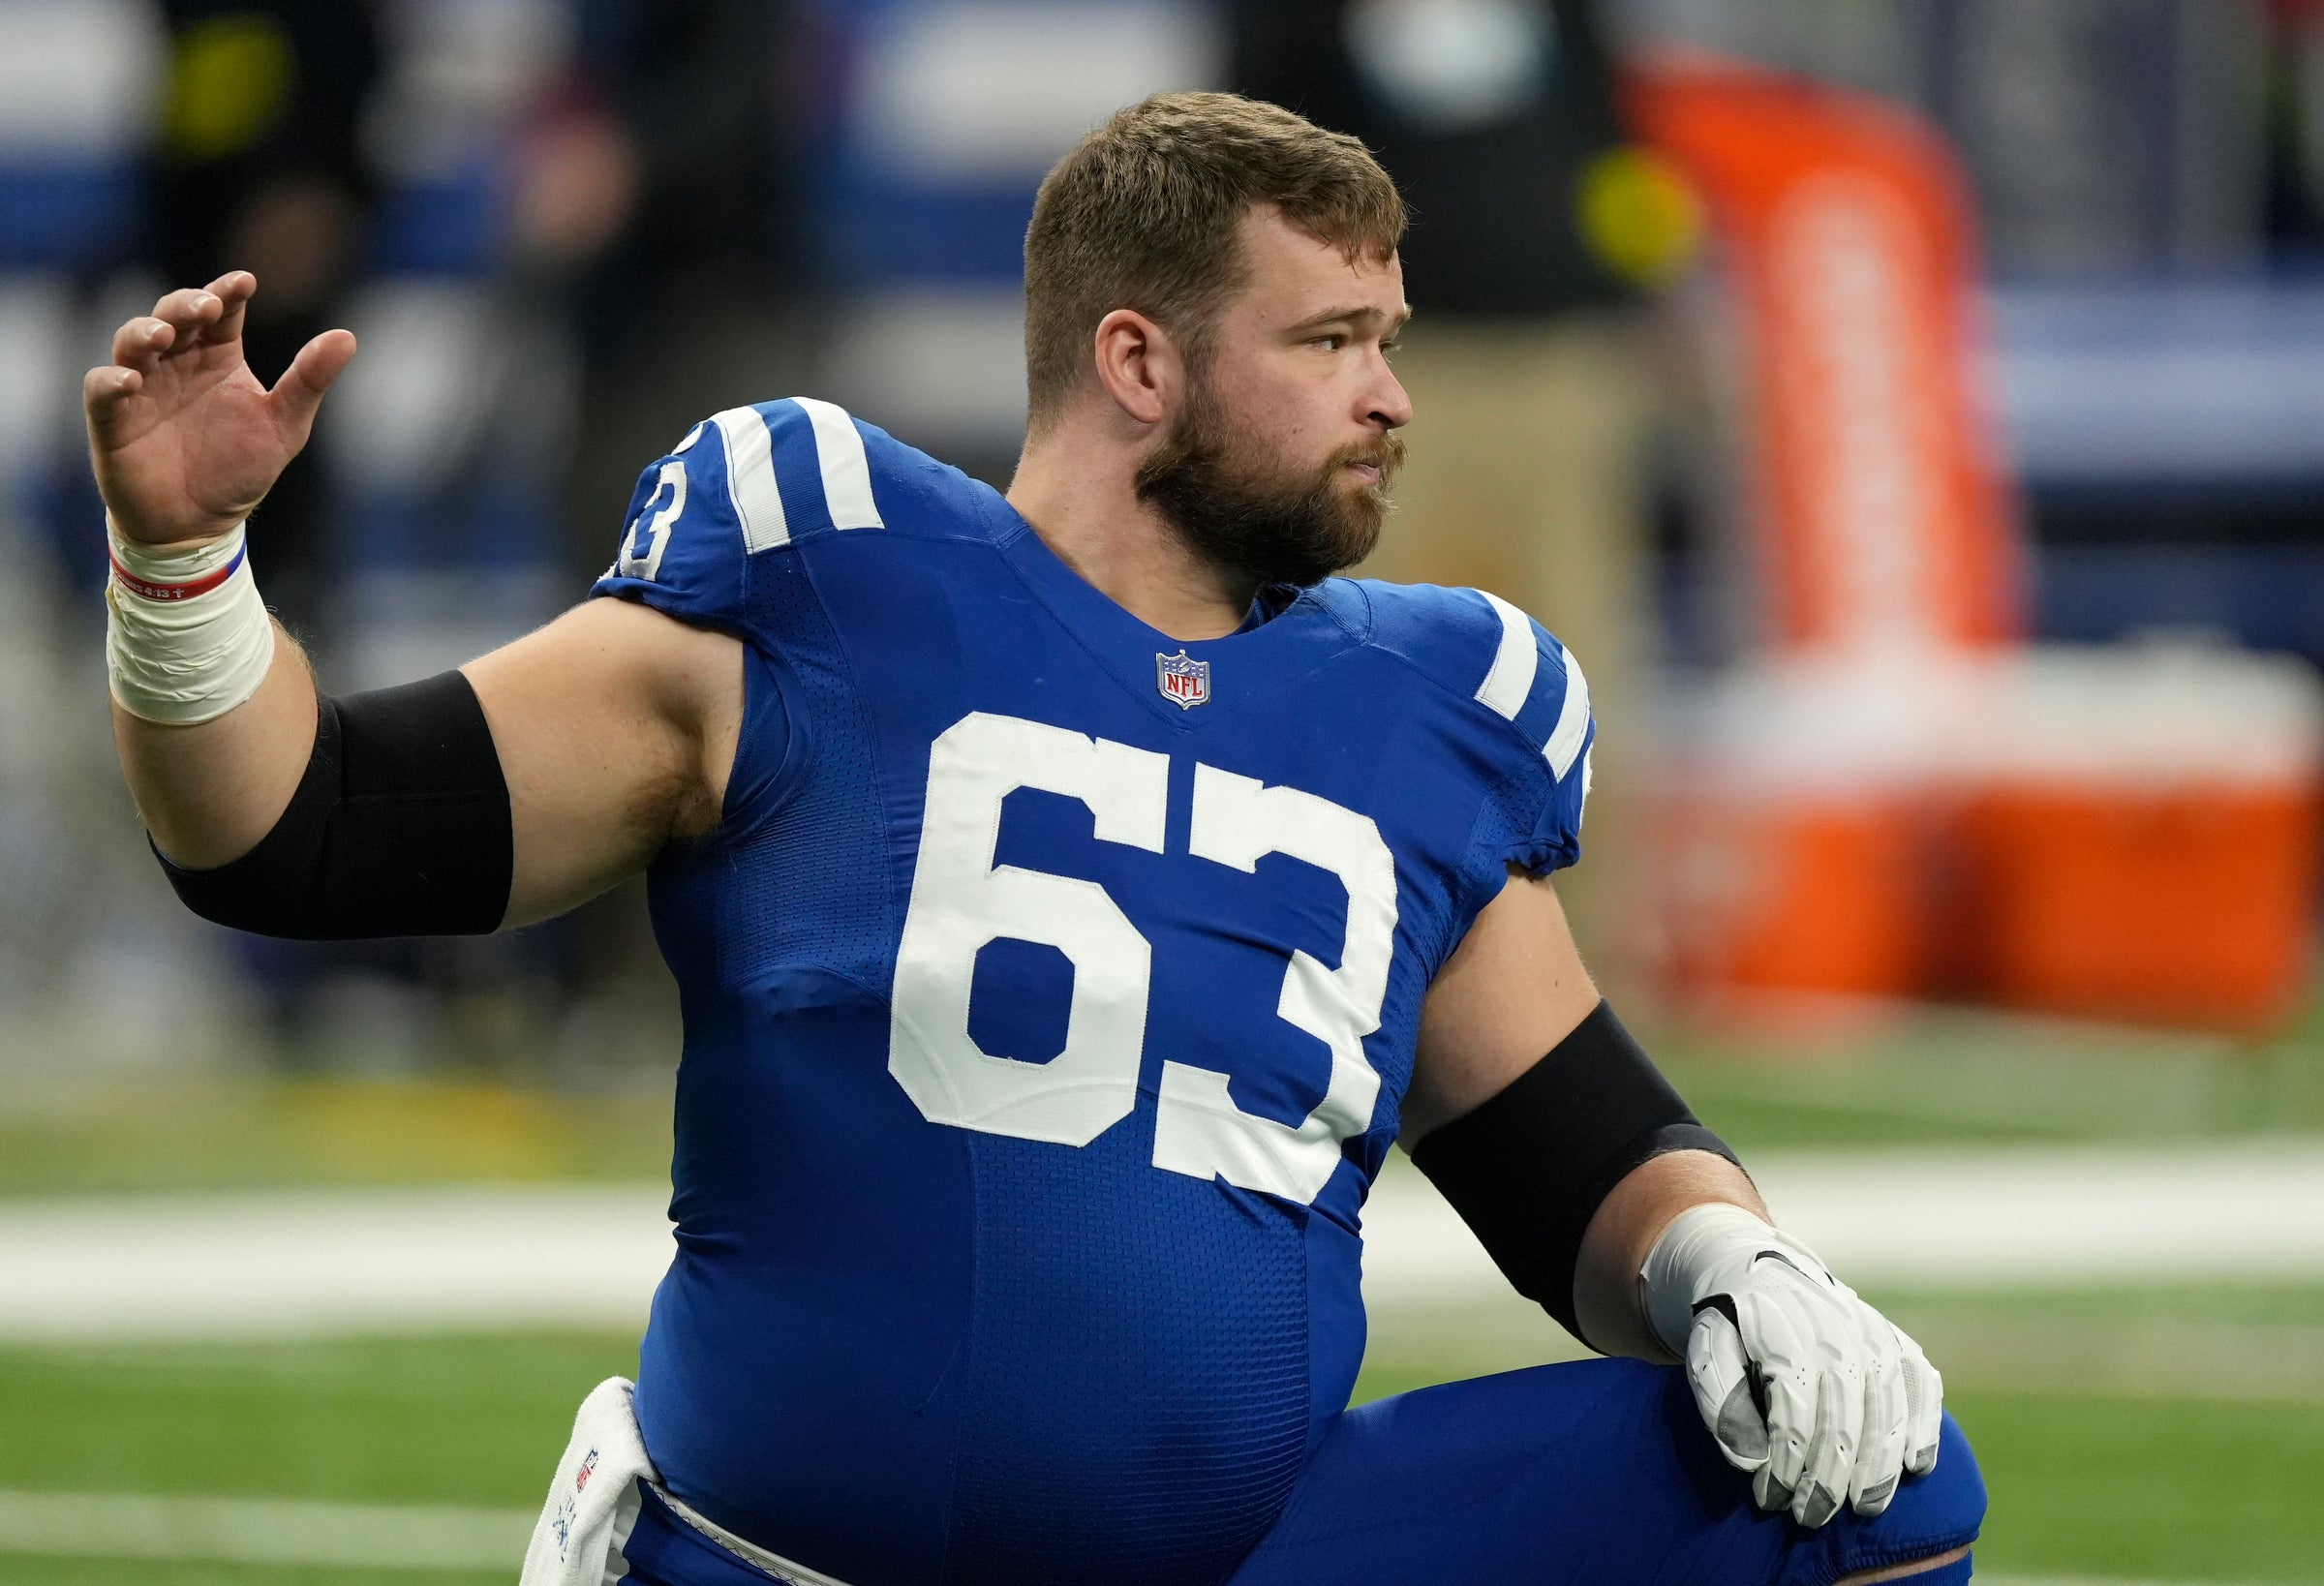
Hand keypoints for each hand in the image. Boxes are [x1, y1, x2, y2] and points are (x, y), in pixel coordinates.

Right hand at [83, 271, 356, 547]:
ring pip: (132, 342)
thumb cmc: (240, 468)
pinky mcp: (112, 418)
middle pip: (173, 315)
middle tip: (205, 306)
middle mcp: (176, 362)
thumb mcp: (285, 426)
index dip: (228, 291)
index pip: (222, 311)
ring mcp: (141, 386)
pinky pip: (101, 390)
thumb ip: (309, 381)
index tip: (245, 281)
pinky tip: (130, 381)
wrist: (199, 524)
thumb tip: (347, 336)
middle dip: (185, 304)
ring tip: (164, 334)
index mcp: (218, 357)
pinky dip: (111, 381)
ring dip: (144, 332)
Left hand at [1644, 1206, 1942, 1527]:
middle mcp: (1837, 1332)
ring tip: (1864, 1509)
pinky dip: (1925, 1427)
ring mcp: (1873, 1335)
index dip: (1786, 1465)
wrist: (1757, 1272)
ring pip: (1889, 1411)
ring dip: (1879, 1469)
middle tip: (1811, 1518)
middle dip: (1829, 1480)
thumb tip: (1750, 1460)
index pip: (1795, 1415)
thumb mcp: (1704, 1352)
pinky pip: (1923, 1387)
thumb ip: (1719, 1400)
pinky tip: (1916, 1467)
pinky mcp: (1896, 1341)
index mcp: (1784, 1334)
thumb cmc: (1730, 1327)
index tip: (1770, 1498)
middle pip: (1845, 1422)